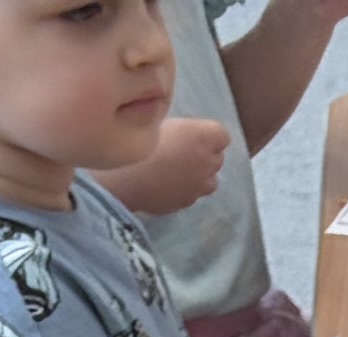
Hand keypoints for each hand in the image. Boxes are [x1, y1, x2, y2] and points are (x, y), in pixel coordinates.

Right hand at [108, 111, 229, 213]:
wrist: (125, 178)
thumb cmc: (138, 142)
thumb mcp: (158, 122)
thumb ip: (179, 129)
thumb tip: (181, 134)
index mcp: (203, 136)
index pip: (222, 135)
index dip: (208, 134)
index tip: (193, 134)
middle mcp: (208, 162)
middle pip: (218, 158)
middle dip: (205, 155)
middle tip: (182, 151)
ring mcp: (200, 186)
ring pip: (210, 181)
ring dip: (200, 175)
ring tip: (178, 171)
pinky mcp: (187, 203)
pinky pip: (193, 194)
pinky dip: (186, 189)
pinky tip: (167, 184)